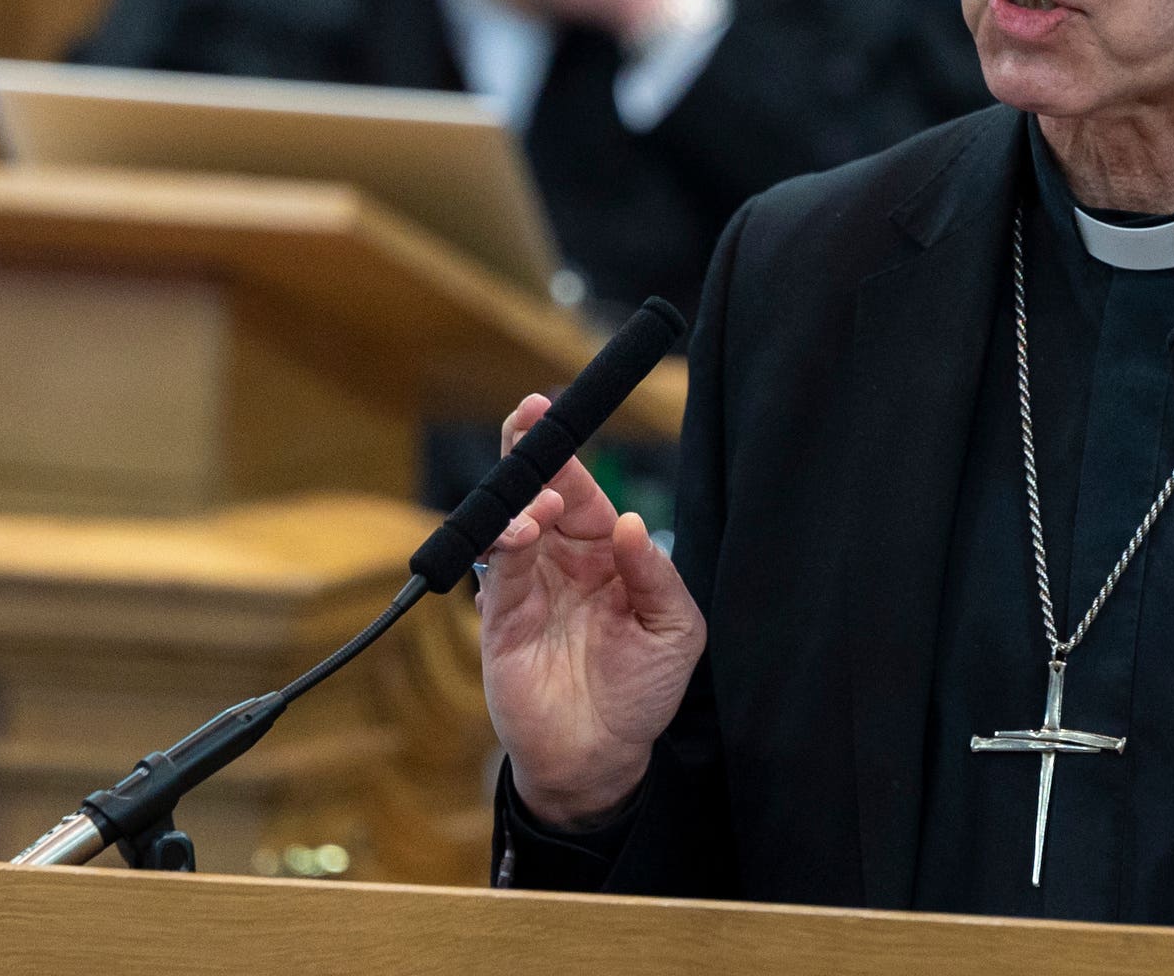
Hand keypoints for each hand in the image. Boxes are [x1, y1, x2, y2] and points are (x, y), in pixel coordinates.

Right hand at [478, 392, 706, 825]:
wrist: (601, 757)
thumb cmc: (643, 691)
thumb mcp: (674, 630)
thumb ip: (656, 575)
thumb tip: (632, 522)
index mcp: (608, 557)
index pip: (587, 494)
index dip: (572, 457)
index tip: (556, 416)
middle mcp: (564, 564)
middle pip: (540, 494)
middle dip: (531, 454)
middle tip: (526, 418)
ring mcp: (530, 588)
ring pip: (514, 525)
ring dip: (521, 501)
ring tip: (540, 504)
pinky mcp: (503, 619)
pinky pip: (499, 572)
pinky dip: (505, 545)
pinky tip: (522, 532)